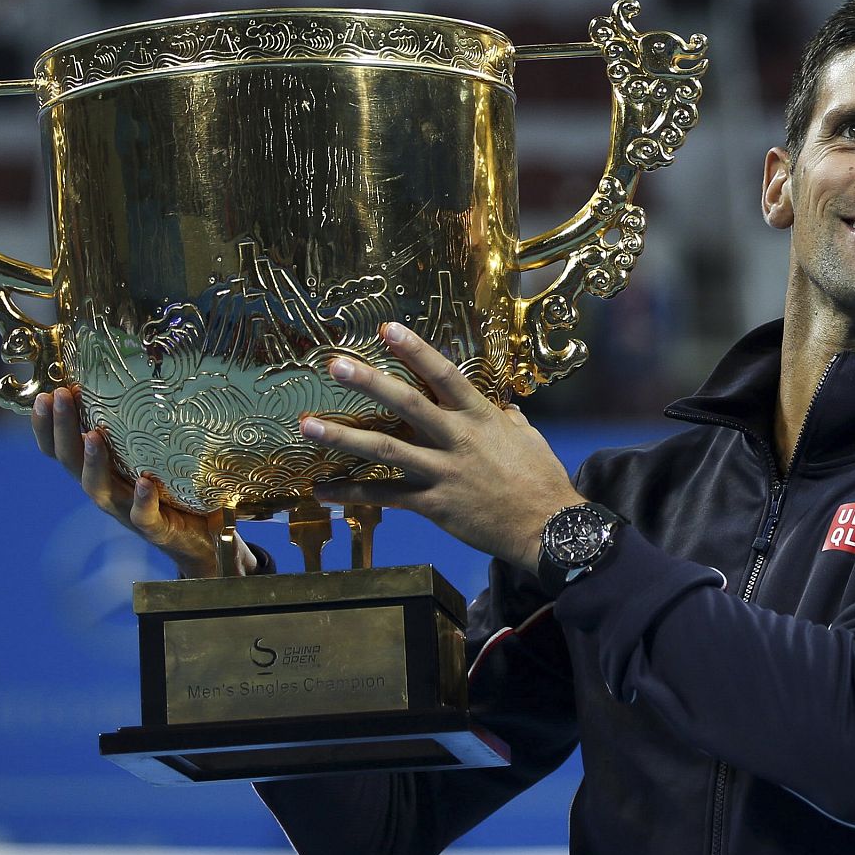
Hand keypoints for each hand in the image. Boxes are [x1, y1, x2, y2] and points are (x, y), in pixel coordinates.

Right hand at [31, 386, 255, 577]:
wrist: (203, 544)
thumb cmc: (177, 493)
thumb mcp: (154, 457)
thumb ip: (142, 430)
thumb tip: (144, 375)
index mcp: (102, 472)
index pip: (62, 449)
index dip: (47, 426)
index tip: (43, 395)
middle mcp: (108, 491)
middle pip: (71, 462)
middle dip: (61, 429)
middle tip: (58, 397)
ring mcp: (128, 511)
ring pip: (99, 489)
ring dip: (92, 463)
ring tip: (92, 436)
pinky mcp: (155, 529)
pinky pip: (143, 516)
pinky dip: (141, 500)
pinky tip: (143, 482)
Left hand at [302, 322, 583, 572]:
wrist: (548, 527)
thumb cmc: (541, 478)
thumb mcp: (528, 437)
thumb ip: (506, 417)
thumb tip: (500, 403)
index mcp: (480, 416)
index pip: (443, 374)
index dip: (414, 349)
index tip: (386, 328)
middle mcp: (457, 438)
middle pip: (406, 403)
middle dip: (368, 382)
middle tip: (334, 364)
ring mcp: (443, 472)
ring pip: (385, 449)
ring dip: (343, 437)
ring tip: (307, 426)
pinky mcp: (433, 504)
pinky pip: (385, 496)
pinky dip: (351, 493)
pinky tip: (322, 490)